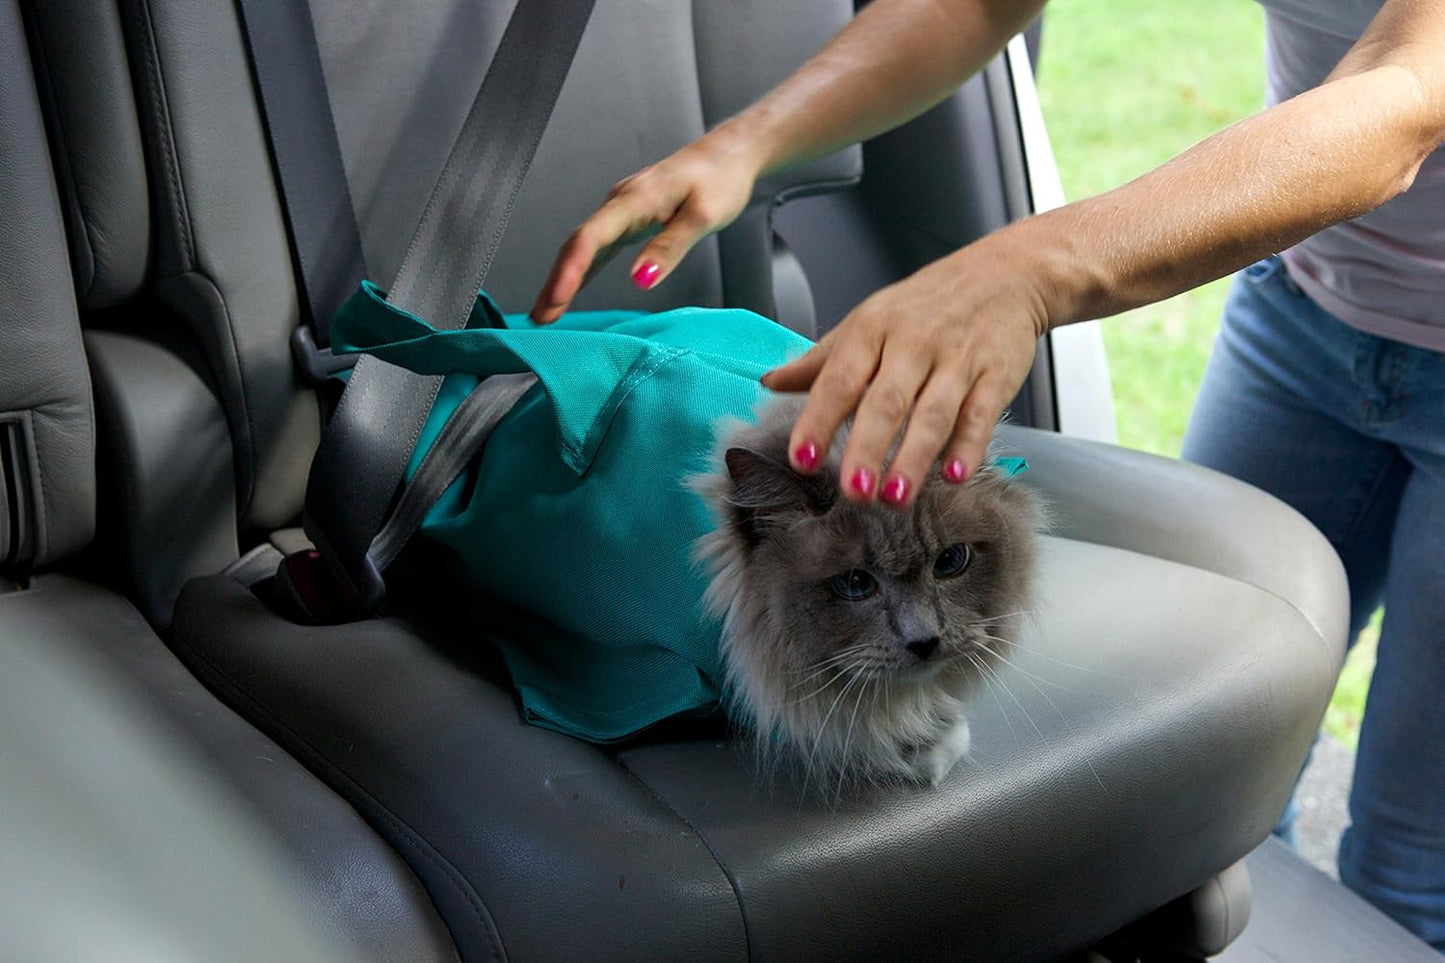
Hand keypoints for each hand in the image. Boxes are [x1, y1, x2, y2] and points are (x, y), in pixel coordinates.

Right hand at [530, 125, 765, 322]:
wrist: (727, 155)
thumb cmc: (721, 181)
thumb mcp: (703, 217)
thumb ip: (670, 247)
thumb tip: (639, 280)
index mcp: (635, 199)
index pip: (591, 237)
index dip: (569, 271)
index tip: (555, 300)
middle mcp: (620, 202)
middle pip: (578, 244)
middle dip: (555, 282)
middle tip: (539, 318)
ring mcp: (621, 210)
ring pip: (583, 246)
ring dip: (562, 279)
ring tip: (544, 314)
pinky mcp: (628, 218)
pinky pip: (596, 247)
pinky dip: (580, 270)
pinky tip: (567, 292)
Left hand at [761, 239, 1047, 507]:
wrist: (1005, 273)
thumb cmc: (928, 303)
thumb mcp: (868, 321)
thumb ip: (820, 360)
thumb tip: (770, 383)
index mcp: (872, 329)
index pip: (838, 379)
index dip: (818, 420)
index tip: (801, 457)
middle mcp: (913, 343)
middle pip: (885, 401)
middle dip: (867, 448)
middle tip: (853, 491)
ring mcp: (957, 359)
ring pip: (932, 413)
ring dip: (913, 458)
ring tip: (895, 496)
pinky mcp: (996, 374)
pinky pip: (981, 414)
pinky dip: (969, 446)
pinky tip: (955, 475)